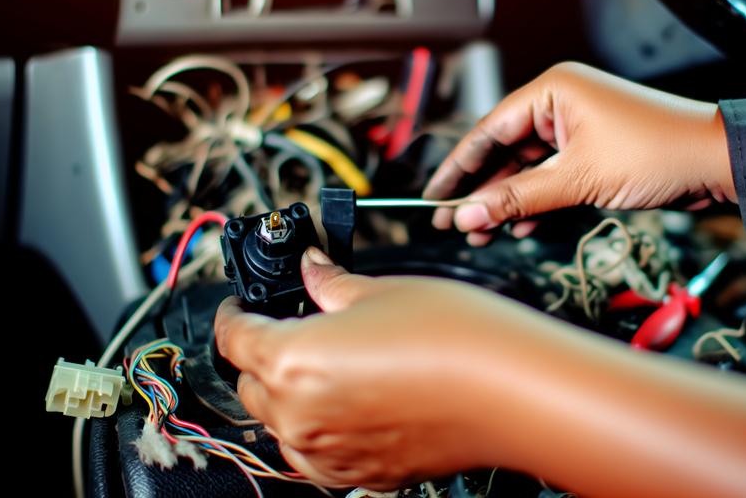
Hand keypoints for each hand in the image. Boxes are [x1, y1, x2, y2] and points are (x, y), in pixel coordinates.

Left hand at [214, 247, 562, 488]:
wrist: (513, 392)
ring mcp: (328, 453)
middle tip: (294, 325)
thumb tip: (312, 269)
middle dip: (262, 353)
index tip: (242, 303)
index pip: (233, 336)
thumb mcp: (381, 290)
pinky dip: (318, 428)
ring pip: (280, 424)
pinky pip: (316, 453)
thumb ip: (329, 283)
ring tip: (329, 363)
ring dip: (288, 394)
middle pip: (250, 385)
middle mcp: (299, 416)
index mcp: (290, 361)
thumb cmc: (456, 339)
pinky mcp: (361, 475)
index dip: (234, 312)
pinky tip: (351, 401)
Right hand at [423, 62, 735, 244]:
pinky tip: (519, 228)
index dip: (458, 166)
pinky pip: (552, 180)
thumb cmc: (658, 151)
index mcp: (552, 91)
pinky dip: (537, 204)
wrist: (718, 163)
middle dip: (481, 191)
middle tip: (453, 223)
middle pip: (505, 152)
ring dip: (507, 203)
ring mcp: (578, 132)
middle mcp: (561, 106)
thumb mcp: (578, 179)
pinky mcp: (593, 155)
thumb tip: (468, 213)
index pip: (489, 130)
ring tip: (481, 234)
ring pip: (527, 170)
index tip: (434, 197)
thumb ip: (519, 198)